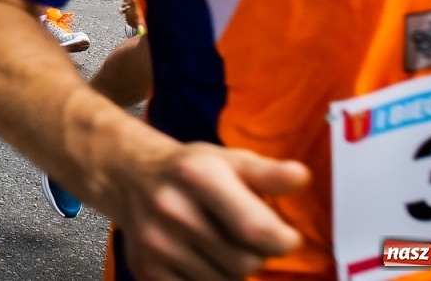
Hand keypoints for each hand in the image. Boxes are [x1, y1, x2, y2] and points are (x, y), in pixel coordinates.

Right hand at [105, 140, 308, 280]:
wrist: (129, 176)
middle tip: (246, 238)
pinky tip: (201, 256)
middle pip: (245, 263)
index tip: (285, 236)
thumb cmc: (190, 170)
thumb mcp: (229, 160)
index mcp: (197, 175)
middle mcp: (172, 209)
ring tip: (220, 243)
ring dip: (233, 270)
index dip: (282, 240)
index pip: (257, 229)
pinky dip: (209, 280)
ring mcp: (156, 242)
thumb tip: (301, 177)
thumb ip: (267, 174)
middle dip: (256, 255)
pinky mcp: (146, 269)